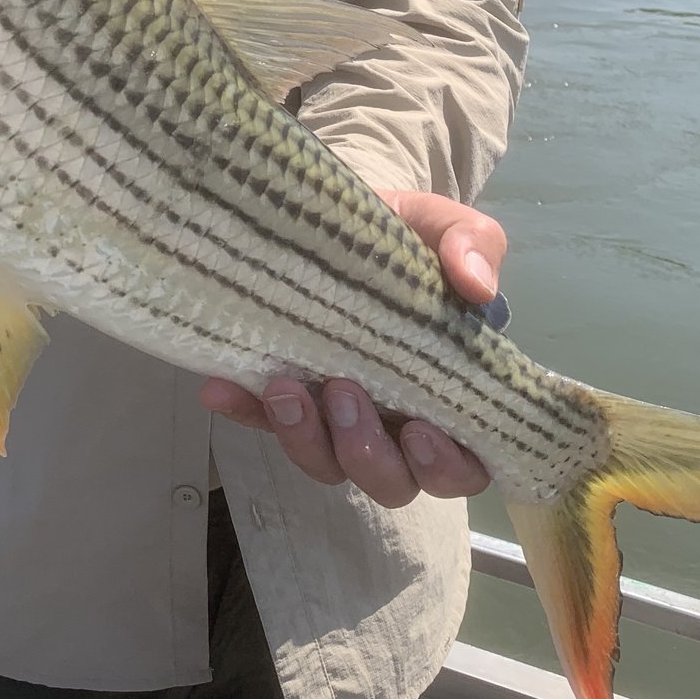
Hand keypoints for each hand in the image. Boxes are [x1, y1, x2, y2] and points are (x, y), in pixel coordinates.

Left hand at [199, 189, 506, 507]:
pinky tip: (221, 388)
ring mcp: (335, 417)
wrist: (343, 217)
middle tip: (343, 392)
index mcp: (450, 397)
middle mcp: (395, 423)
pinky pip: (260, 422)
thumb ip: (471, 247)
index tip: (417, 429)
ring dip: (303, 439)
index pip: (461, 464)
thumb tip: (478, 286)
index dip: (443, 464)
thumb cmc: (411, 239)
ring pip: (326, 465)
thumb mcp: (448, 229)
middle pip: (389, 481)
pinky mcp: (285, 398)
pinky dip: (242, 411)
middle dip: (366, 452)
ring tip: (283, 389)